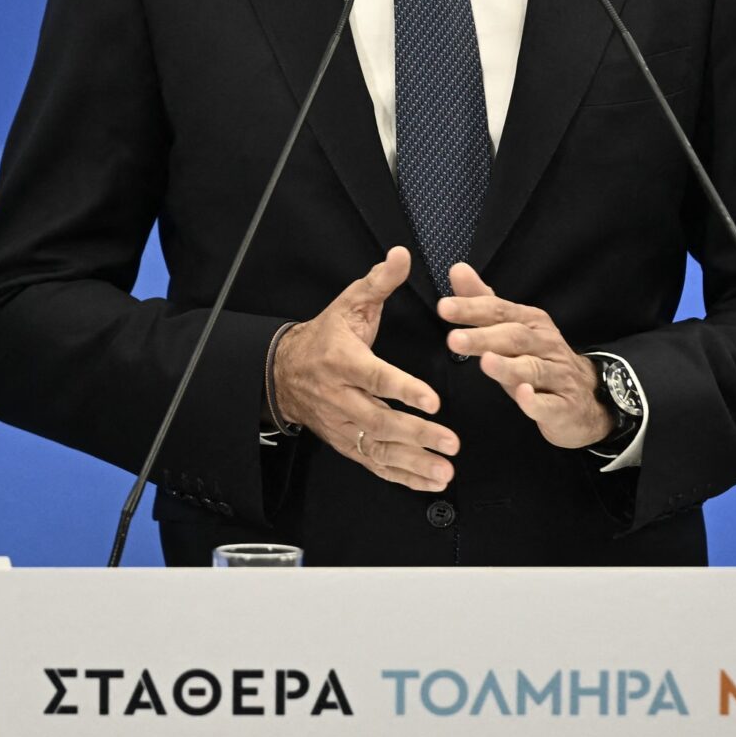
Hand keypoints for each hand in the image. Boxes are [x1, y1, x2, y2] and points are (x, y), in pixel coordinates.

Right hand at [270, 247, 458, 491]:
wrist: (284, 372)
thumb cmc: (326, 336)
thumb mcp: (349, 303)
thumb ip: (379, 282)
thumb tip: (401, 255)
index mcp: (342, 361)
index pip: (375, 377)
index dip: (403, 389)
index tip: (433, 400)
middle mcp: (340, 397)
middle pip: (379, 420)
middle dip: (417, 434)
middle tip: (451, 441)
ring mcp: (342, 424)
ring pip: (378, 448)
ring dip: (413, 462)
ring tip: (445, 470)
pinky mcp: (345, 443)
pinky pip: (374, 463)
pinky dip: (402, 476)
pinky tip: (430, 482)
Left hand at [437, 262, 612, 449]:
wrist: (586, 396)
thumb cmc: (538, 358)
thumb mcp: (512, 328)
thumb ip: (483, 301)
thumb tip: (457, 269)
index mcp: (532, 322)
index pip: (499, 311)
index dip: (472, 309)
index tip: (444, 307)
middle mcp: (546, 344)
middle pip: (514, 338)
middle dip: (484, 338)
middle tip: (454, 340)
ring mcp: (558, 375)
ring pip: (533, 369)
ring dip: (509, 366)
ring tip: (486, 363)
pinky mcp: (564, 407)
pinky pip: (550, 404)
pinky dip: (536, 402)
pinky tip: (524, 396)